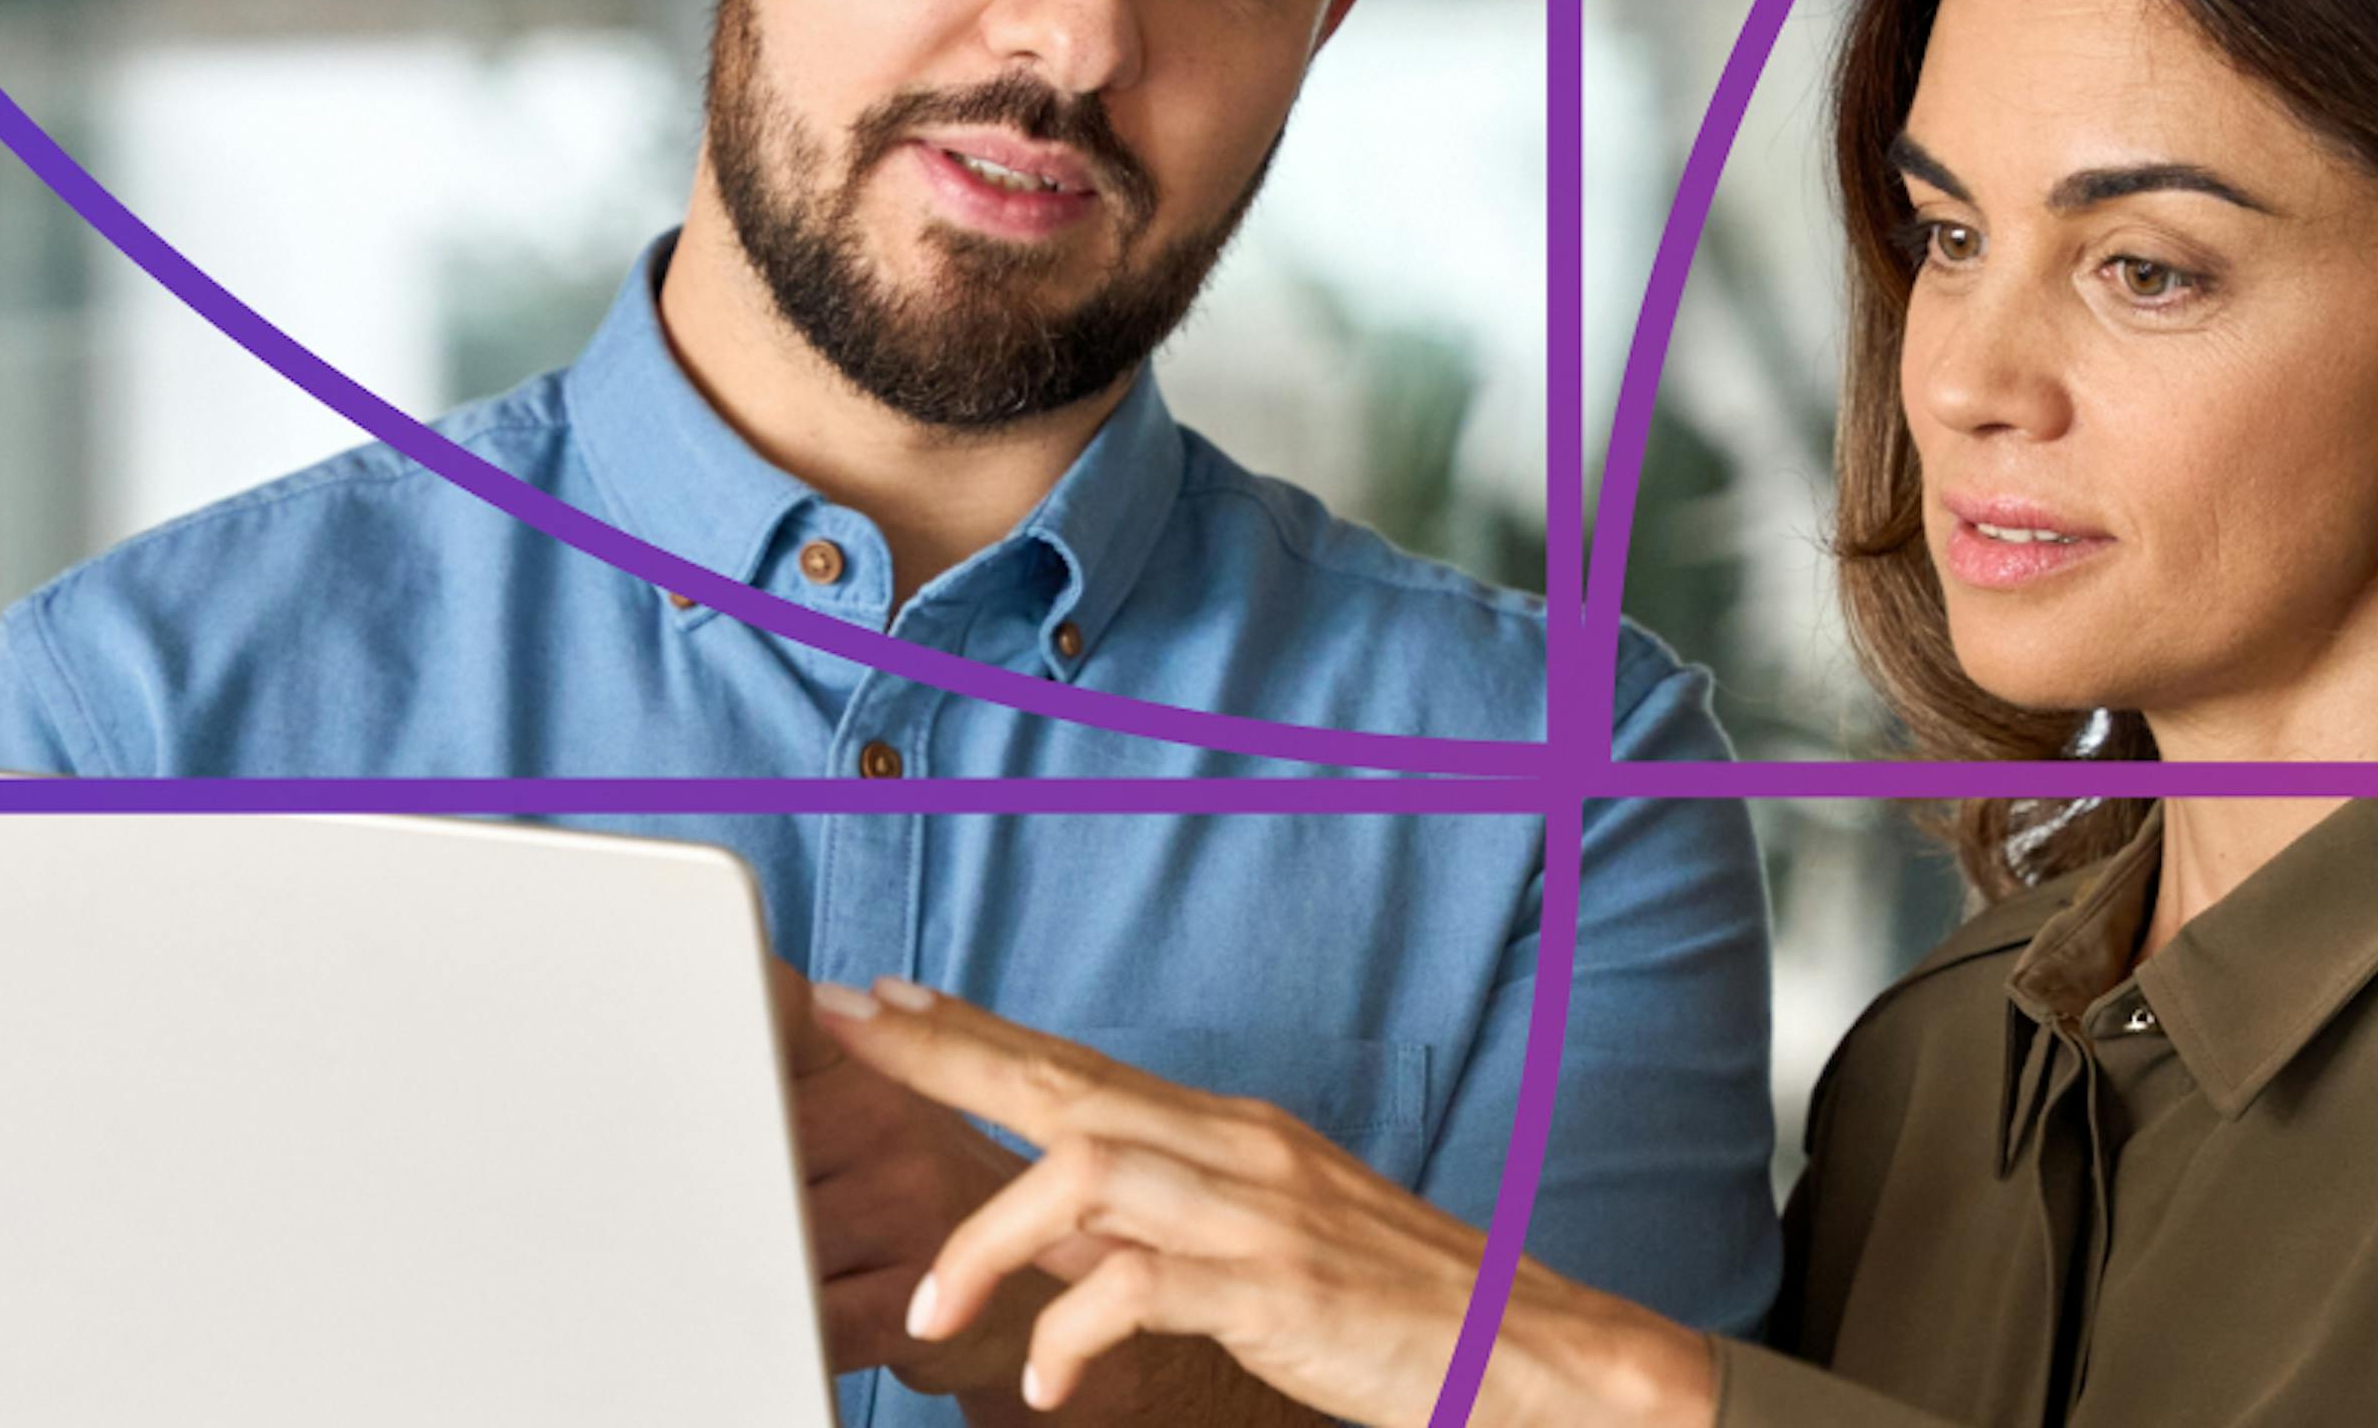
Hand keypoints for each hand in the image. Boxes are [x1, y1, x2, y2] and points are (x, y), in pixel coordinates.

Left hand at [808, 976, 1717, 1427]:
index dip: (970, 1028)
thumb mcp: (1257, 1247)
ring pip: (1088, 1171)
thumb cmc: (1391, 1313)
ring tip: (927, 1309)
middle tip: (842, 1031)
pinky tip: (1045, 1377)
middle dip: (942, 1053)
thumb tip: (1049, 1216)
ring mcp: (1260, 1212)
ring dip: (989, 1237)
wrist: (1536, 1358)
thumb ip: (1154, 1222)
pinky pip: (1147, 1285)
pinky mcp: (1281, 1290)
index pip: (1075, 1062)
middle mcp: (1237, 1149)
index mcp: (1228, 1134)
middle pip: (1063, 1080)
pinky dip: (1076, 1325)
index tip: (877, 1000)